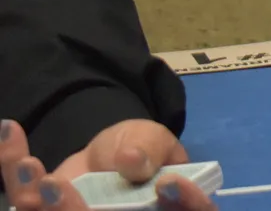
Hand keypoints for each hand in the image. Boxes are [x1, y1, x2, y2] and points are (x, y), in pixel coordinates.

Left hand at [2, 119, 212, 210]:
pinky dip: (15, 169)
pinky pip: (26, 201)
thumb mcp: (154, 140)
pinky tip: (12, 134)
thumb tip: (130, 161)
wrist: (109, 152)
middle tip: (54, 184)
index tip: (168, 184)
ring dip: (35, 197)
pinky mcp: (48, 210)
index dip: (186, 205)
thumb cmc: (142, 149)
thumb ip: (150, 150)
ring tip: (29, 163)